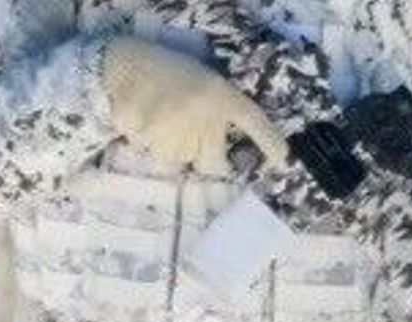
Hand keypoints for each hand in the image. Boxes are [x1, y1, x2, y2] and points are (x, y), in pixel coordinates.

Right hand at [101, 37, 288, 173]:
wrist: (128, 61)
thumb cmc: (174, 76)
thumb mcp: (207, 87)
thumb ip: (219, 119)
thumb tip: (223, 169)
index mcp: (219, 95)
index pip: (253, 119)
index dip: (270, 141)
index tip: (284, 161)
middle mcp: (200, 112)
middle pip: (207, 163)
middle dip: (198, 153)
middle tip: (184, 128)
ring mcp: (169, 123)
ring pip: (173, 161)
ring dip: (168, 148)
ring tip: (160, 118)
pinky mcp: (140, 129)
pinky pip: (146, 151)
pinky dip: (142, 141)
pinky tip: (143, 116)